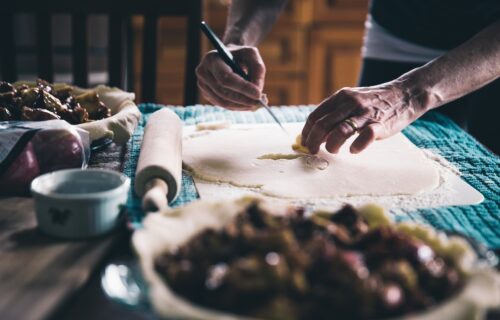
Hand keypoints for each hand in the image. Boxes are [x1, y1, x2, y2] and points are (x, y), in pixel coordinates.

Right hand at [196, 45, 265, 110]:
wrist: (227, 57)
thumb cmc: (240, 55)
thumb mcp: (252, 55)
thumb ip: (258, 70)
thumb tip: (258, 93)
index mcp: (211, 59)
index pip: (226, 78)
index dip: (242, 88)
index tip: (258, 94)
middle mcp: (203, 73)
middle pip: (224, 93)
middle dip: (244, 99)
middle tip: (261, 102)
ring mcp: (203, 86)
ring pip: (224, 102)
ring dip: (242, 105)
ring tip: (258, 103)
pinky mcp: (207, 95)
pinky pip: (224, 105)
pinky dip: (238, 106)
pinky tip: (249, 103)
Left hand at [301, 82, 427, 153]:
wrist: (404, 94)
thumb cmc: (373, 102)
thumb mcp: (351, 100)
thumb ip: (335, 113)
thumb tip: (315, 134)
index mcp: (340, 97)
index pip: (315, 116)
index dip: (307, 132)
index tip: (305, 143)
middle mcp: (350, 103)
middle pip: (323, 125)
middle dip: (314, 142)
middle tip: (313, 152)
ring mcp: (365, 114)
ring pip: (340, 131)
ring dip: (332, 145)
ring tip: (333, 150)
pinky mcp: (379, 124)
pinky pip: (365, 137)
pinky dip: (356, 146)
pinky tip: (353, 150)